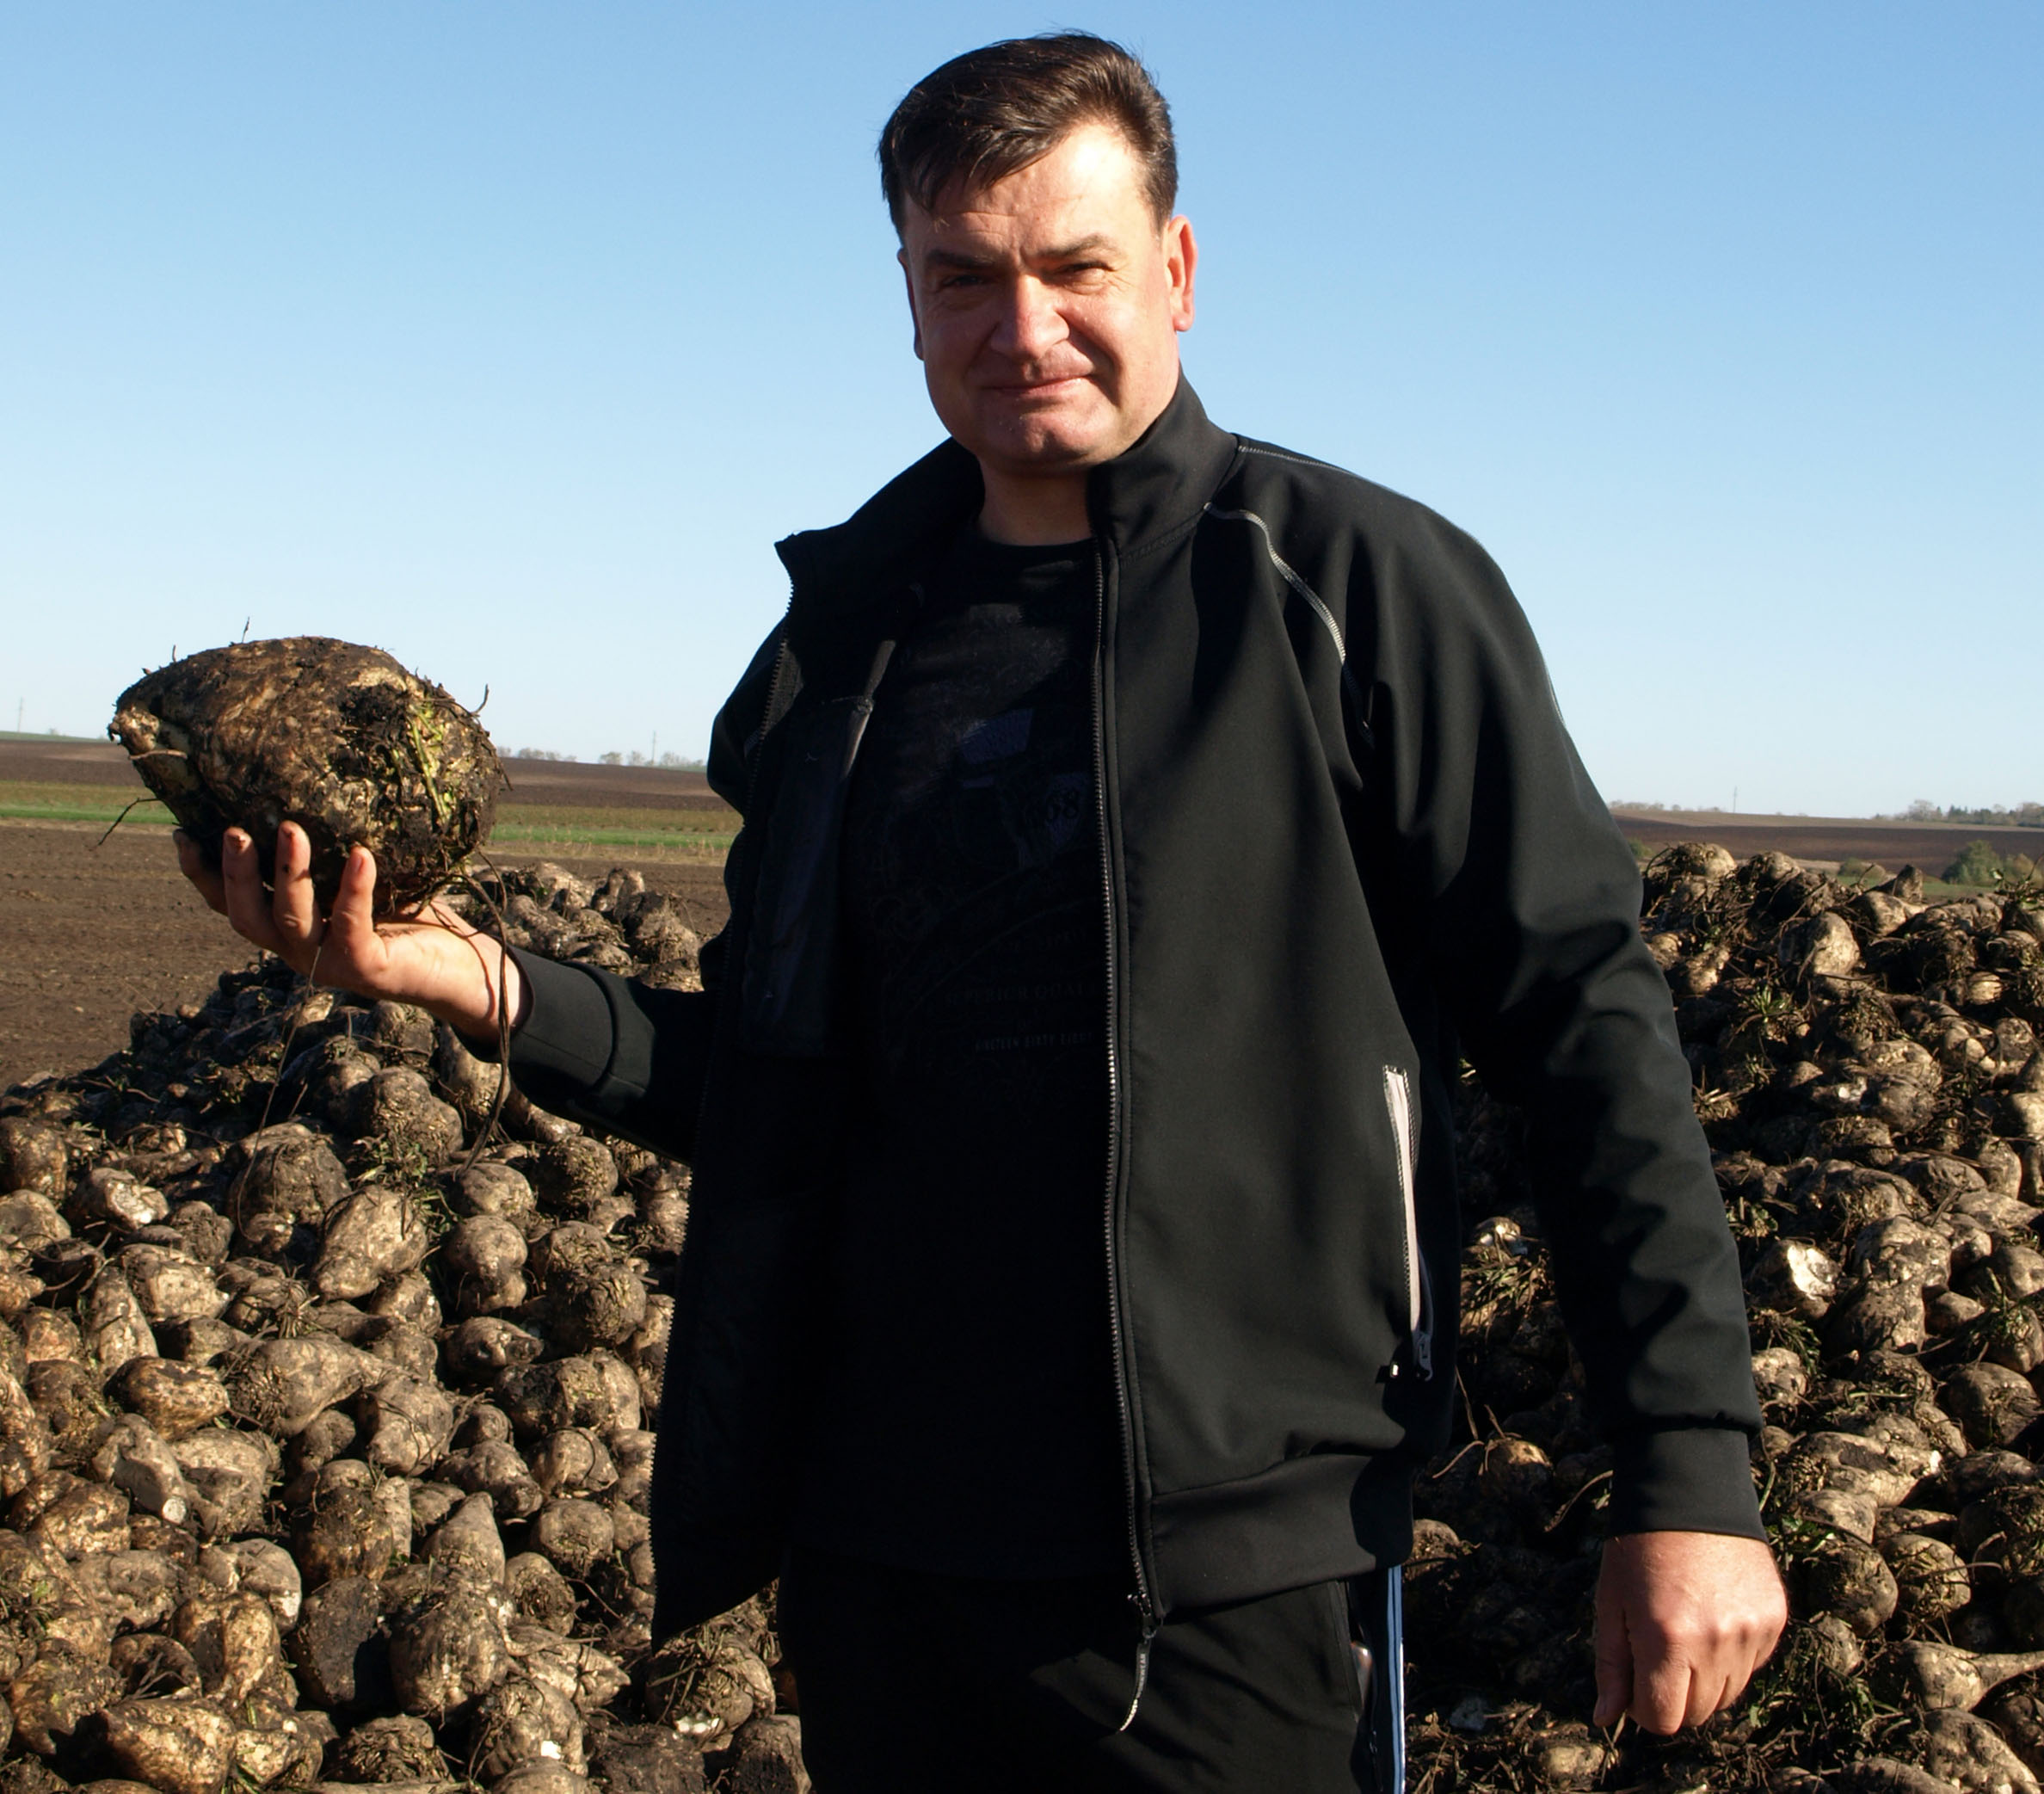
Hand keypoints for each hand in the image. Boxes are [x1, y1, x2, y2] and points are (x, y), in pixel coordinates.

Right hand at [176, 822, 524, 1040]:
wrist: (460, 966)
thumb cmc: (408, 912)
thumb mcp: (361, 875)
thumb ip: (332, 847)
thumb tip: (312, 778)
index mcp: (288, 927)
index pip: (230, 904)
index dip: (202, 874)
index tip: (181, 834)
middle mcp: (299, 950)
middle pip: (246, 917)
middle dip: (234, 873)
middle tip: (233, 829)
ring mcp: (330, 964)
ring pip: (291, 922)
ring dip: (287, 873)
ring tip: (291, 829)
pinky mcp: (368, 969)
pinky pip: (353, 927)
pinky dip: (353, 889)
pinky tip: (362, 855)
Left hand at [1593, 1530, 1785, 1733]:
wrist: (1689, 1493)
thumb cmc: (1639, 1548)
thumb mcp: (1611, 1603)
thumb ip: (1611, 1666)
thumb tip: (1605, 1719)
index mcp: (1667, 1640)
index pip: (1662, 1719)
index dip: (1643, 1708)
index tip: (1634, 1682)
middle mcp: (1715, 1642)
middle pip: (1697, 1713)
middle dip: (1672, 1694)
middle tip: (1657, 1653)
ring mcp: (1750, 1632)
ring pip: (1727, 1694)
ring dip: (1703, 1678)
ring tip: (1684, 1629)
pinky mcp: (1774, 1619)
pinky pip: (1751, 1665)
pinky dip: (1731, 1655)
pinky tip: (1712, 1615)